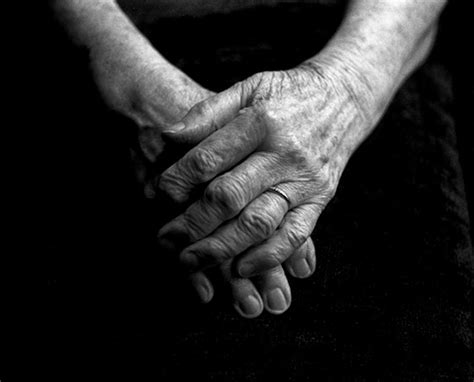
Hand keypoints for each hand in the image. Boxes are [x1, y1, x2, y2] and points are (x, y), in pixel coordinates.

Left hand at [90, 35, 312, 317]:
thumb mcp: (248, 87)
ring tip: (190, 261)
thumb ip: (208, 112)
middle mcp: (283, 154)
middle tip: (164, 240)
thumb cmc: (288, 93)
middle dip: (191, 223)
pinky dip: (268, 257)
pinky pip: (295, 235)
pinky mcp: (320, 199)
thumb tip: (167, 136)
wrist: (344, 97)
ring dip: (221, 248)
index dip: (176, 181)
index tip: (155, 195)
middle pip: (229, 197)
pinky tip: (241, 268)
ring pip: (258, 222)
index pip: (207, 158)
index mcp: (260, 121)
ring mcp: (304, 180)